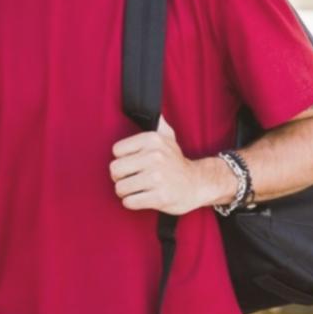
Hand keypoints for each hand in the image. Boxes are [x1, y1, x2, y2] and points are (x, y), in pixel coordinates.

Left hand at [110, 118, 226, 216]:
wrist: (198, 183)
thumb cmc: (176, 162)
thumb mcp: (169, 138)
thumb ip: (158, 124)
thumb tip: (155, 111)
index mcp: (152, 140)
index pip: (116, 151)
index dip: (122, 159)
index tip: (132, 163)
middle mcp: (154, 157)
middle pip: (114, 170)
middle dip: (119, 177)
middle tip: (131, 179)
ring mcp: (157, 178)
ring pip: (120, 188)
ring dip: (125, 192)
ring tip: (137, 189)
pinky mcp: (160, 197)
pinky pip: (130, 202)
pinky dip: (132, 202)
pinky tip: (142, 198)